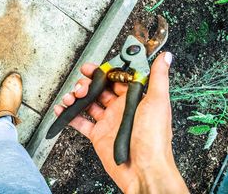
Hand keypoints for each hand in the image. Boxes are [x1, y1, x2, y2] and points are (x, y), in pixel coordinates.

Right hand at [54, 52, 188, 192]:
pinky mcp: (98, 135)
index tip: (91, 68)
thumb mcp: (157, 102)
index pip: (115, 80)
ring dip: (77, 98)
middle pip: (99, 90)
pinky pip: (80, 123)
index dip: (102, 72)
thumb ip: (158, 77)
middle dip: (87, 84)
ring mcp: (108, 122)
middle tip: (81, 85)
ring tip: (71, 97)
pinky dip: (69, 116)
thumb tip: (165, 57)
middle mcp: (120, 109)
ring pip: (88, 104)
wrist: (143, 170)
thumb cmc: (154, 138)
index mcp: (133, 100)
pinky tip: (62, 110)